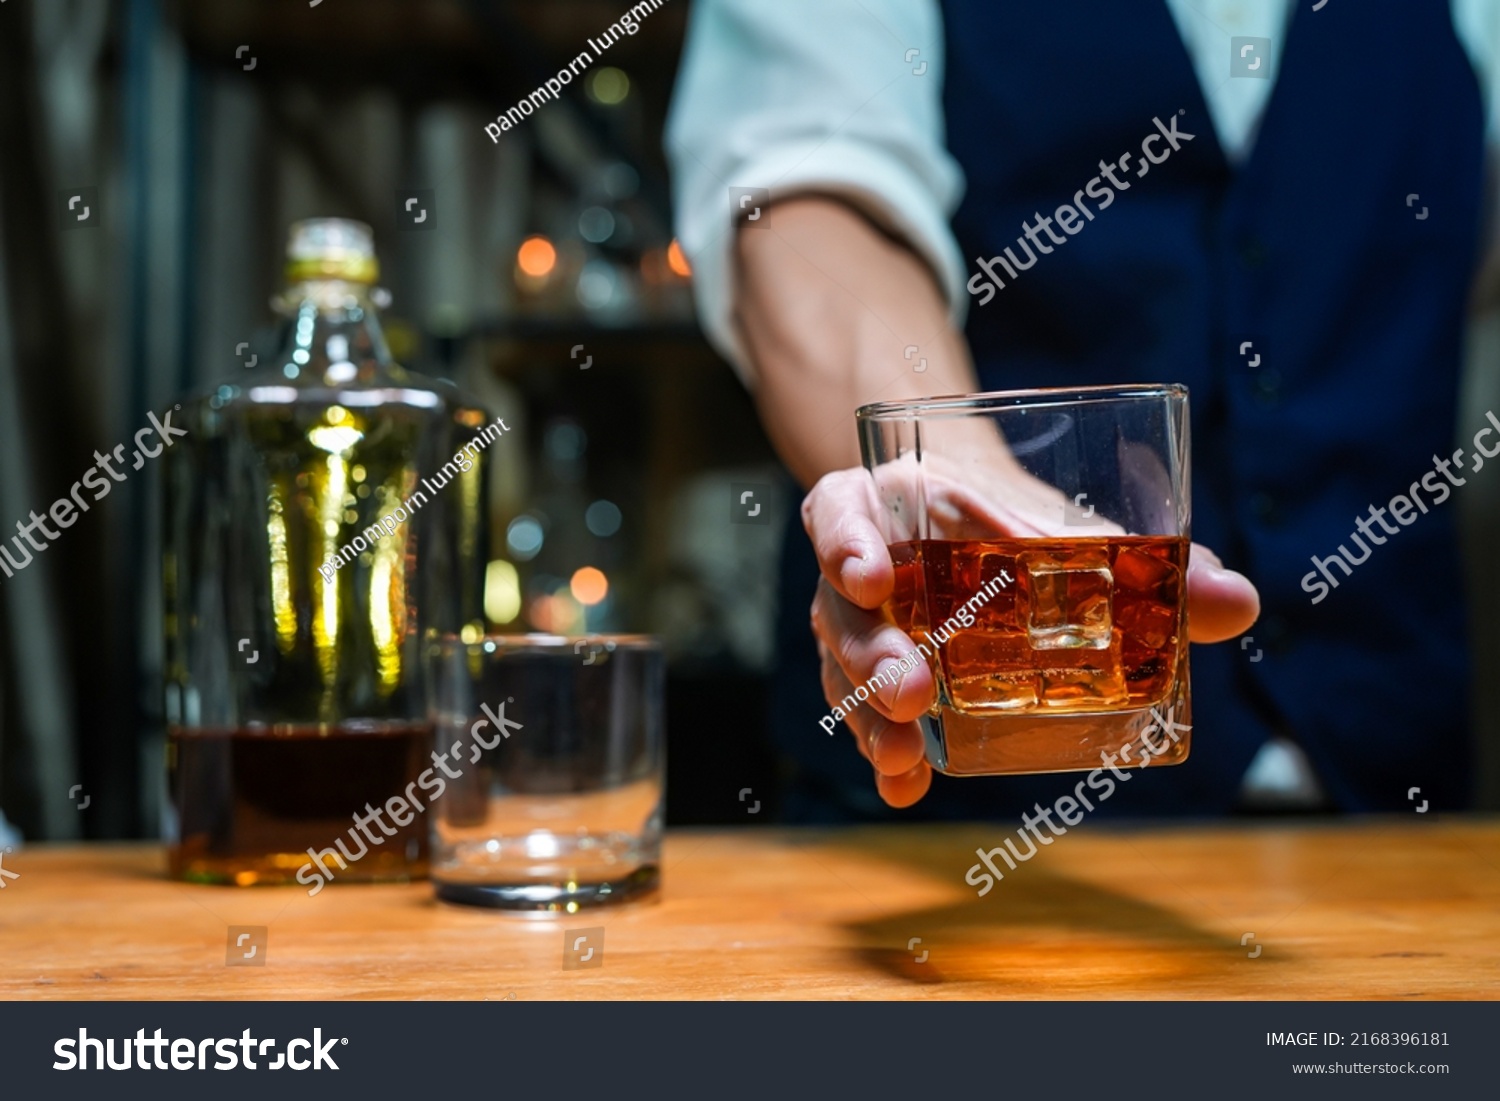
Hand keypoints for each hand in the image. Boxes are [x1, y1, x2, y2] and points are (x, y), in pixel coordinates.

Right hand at [804, 467, 1260, 808]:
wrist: (980, 526)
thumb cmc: (1018, 520)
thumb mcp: (1069, 525)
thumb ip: (1149, 562)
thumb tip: (1239, 603)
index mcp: (885, 504)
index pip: (839, 514)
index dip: (846, 542)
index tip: (873, 576)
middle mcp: (857, 566)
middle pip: (839, 609)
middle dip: (870, 652)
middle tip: (912, 690)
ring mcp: (858, 626)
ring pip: (843, 669)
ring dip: (869, 714)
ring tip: (904, 751)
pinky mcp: (872, 679)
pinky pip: (865, 718)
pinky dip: (884, 756)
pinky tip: (905, 787)